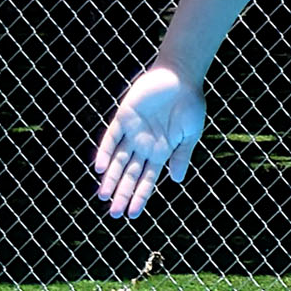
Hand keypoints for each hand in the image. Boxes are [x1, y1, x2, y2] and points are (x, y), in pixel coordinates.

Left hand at [93, 65, 205, 218]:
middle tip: (114, 213)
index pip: (147, 179)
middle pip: (130, 174)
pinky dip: (104, 151)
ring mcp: (133, 132)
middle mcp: (144, 145)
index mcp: (161, 151)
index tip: (133, 214)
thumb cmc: (190, 103)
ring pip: (117, 160)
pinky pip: (111, 137)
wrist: (181, 75)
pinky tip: (99, 167)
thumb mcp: (190, 134)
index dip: (139, 196)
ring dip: (110, 178)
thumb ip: (182, 156)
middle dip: (122, 193)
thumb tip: (177, 180)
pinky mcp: (124, 117)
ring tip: (103, 197)